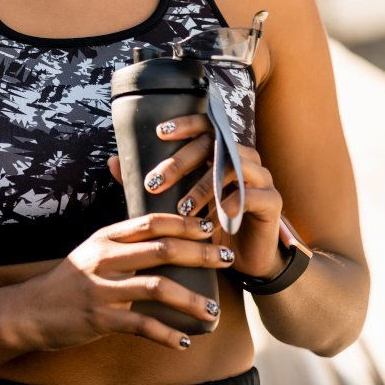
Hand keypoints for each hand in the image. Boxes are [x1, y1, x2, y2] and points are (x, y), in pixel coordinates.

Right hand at [15, 212, 232, 351]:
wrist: (31, 310)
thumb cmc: (70, 279)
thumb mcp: (93, 249)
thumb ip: (124, 240)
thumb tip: (163, 233)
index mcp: (107, 237)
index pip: (152, 221)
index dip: (184, 223)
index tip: (211, 227)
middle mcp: (106, 257)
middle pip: (161, 250)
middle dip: (199, 254)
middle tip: (225, 259)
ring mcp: (103, 288)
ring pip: (156, 288)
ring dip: (190, 299)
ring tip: (213, 309)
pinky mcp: (100, 318)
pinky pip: (141, 326)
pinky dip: (166, 334)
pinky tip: (183, 341)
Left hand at [107, 113, 285, 279]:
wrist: (246, 261)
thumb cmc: (209, 225)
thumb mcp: (178, 203)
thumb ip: (151, 181)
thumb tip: (112, 162)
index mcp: (223, 151)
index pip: (206, 125)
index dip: (184, 123)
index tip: (158, 132)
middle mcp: (244, 157)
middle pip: (213, 144)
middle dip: (181, 162)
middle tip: (156, 182)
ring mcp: (261, 177)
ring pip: (232, 167)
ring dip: (203, 187)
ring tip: (181, 208)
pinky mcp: (272, 201)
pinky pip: (251, 196)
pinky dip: (228, 206)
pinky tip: (211, 222)